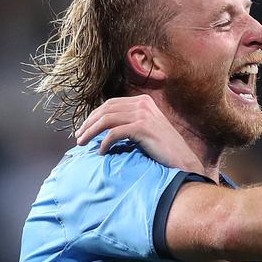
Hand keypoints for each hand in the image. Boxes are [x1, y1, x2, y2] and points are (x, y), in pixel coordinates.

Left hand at [75, 95, 203, 172]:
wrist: (183, 160)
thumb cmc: (164, 148)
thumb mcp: (148, 128)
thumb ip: (131, 121)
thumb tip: (107, 126)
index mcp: (143, 101)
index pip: (110, 104)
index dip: (93, 116)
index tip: (83, 129)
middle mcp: (142, 104)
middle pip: (105, 110)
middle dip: (88, 124)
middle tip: (78, 138)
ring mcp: (143, 115)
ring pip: (106, 120)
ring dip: (91, 132)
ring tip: (83, 144)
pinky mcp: (142, 128)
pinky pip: (114, 133)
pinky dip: (104, 143)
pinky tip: (101, 152)